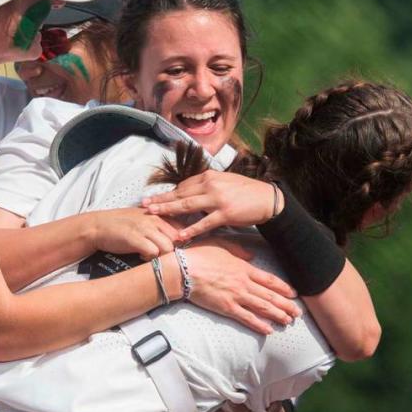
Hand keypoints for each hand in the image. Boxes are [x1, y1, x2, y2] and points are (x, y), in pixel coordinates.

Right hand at [87, 207, 180, 259]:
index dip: (178, 242)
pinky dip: (149, 258)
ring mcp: (144, 228)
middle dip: (171, 250)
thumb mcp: (142, 219)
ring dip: (161, 255)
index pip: (181, 229)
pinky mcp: (135, 238)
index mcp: (157, 214)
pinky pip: (153, 252)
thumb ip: (159, 225)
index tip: (170, 248)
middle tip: (160, 254)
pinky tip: (141, 256)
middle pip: (177, 239)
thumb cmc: (120, 225)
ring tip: (150, 255)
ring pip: (168, 247)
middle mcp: (153, 219)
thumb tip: (177, 237)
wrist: (97, 226)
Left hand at [142, 171, 282, 241]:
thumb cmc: (245, 192)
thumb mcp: (224, 182)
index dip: (168, 193)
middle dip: (160, 200)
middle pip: (180, 193)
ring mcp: (217, 199)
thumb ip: (206, 186)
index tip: (154, 198)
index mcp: (209, 177)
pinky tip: (180, 235)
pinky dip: (191, 229)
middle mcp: (210, 185)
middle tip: (144, 204)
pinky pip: (204, 223)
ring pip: (187, 205)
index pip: (183, 186)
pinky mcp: (225, 213)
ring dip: (169, 210)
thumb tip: (189, 192)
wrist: (268, 199)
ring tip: (154, 214)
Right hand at [184, 238, 299, 333]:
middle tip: (297, 313)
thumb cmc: (200, 254)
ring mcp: (236, 296)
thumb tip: (252, 256)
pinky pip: (246, 318)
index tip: (294, 294)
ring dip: (277, 315)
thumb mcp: (221, 245)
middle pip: (270, 296)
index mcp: (243, 268)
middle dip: (286, 305)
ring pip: (262, 307)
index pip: (269, 280)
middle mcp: (244, 283)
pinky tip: (268, 330)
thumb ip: (239, 251)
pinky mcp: (226, 307)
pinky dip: (259, 324)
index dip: (283, 288)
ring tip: (288, 322)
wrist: (184, 270)